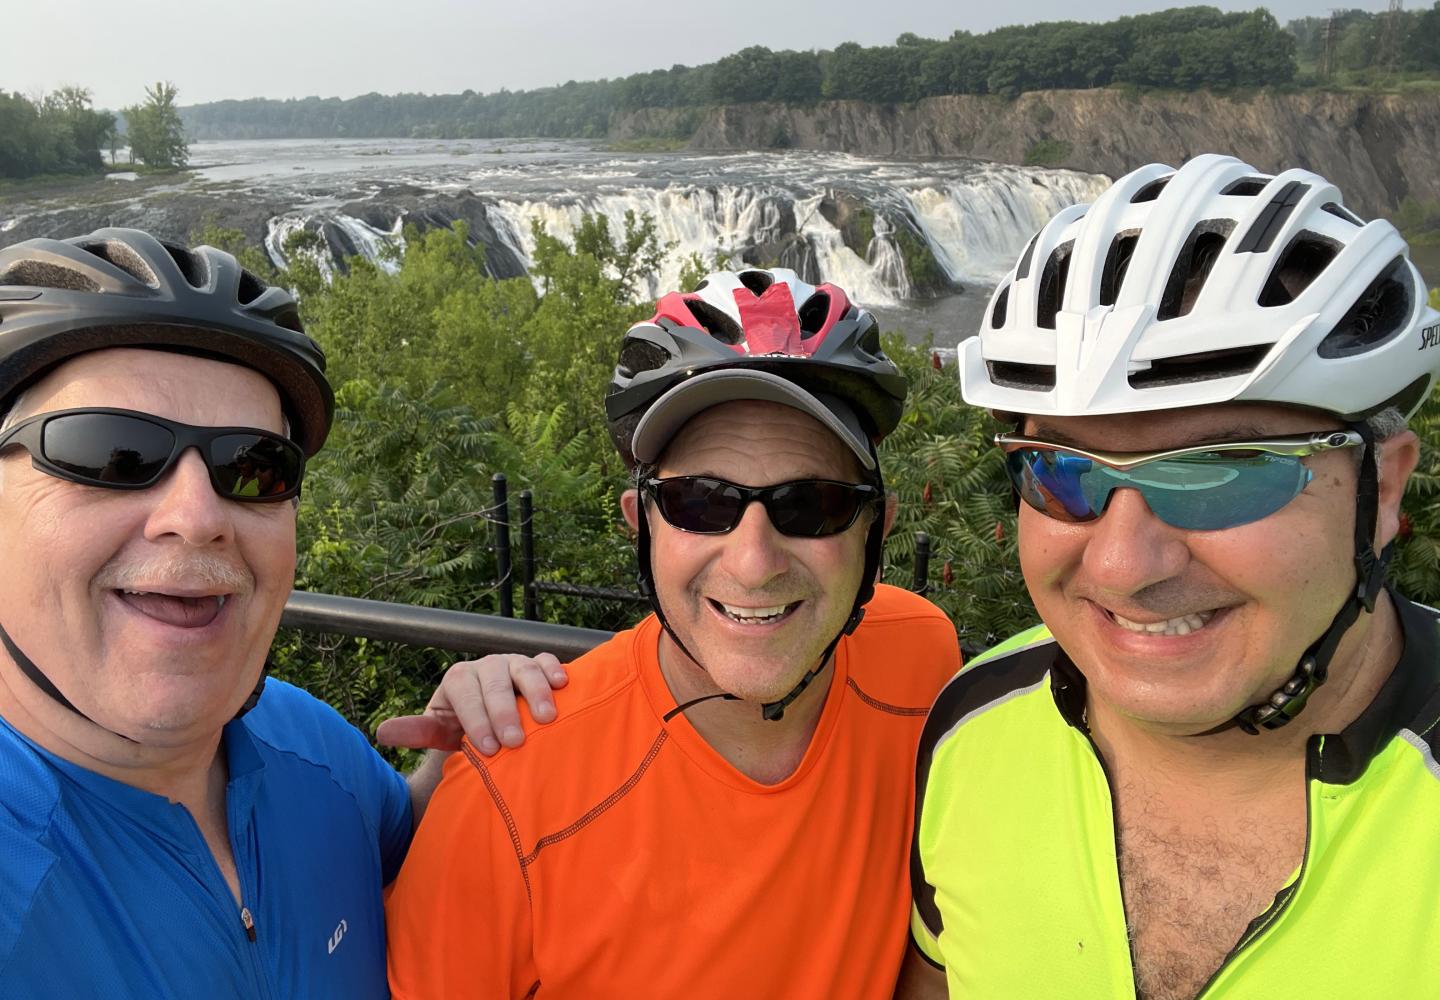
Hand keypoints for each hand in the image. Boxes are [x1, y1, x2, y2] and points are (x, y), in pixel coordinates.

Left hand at [376, 652, 567, 754]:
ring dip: (536, 692)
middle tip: (514, 742)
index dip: (475, 720)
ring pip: (524, 668)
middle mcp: (486, 666)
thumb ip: (417, 732)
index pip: (464, 693)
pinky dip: (555, 670)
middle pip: (495, 682)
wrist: (491, 722)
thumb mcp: (441, 732)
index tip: (486, 749)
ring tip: (546, 719)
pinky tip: (563, 686)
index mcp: (458, 679)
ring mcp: (513, 662)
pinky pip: (547, 660)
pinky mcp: (538, 664)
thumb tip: (381, 733)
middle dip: (505, 713)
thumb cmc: (465, 730)